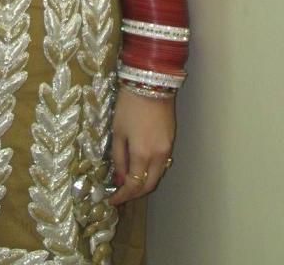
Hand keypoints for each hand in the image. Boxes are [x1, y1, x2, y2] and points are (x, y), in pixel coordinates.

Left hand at [108, 86, 175, 205]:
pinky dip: (151, 170)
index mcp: (142, 155)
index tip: (112, 200)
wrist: (151, 83)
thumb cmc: (129, 105)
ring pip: (157, 175)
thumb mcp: (118, 131)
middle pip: (148, 185)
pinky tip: (141, 165)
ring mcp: (167, 148)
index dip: (122, 196)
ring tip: (129, 181)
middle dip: (134, 193)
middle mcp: (158, 156)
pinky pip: (162, 163)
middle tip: (121, 193)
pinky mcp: (171, 140)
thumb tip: (119, 178)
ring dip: (144, 182)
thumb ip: (118, 157)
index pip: (133, 185)